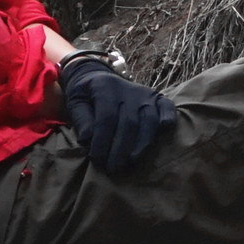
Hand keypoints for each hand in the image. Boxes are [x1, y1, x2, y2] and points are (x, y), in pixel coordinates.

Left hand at [57, 54, 176, 174]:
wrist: (97, 76)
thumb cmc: (85, 95)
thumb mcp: (75, 102)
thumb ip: (81, 119)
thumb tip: (87, 140)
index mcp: (105, 88)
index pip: (106, 117)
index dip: (102, 141)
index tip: (97, 159)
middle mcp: (128, 90)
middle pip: (129, 122)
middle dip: (120, 148)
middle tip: (113, 168)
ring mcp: (145, 93)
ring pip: (149, 119)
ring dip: (142, 142)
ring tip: (132, 161)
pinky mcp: (157, 97)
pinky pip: (167, 107)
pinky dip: (168, 118)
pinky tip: (163, 132)